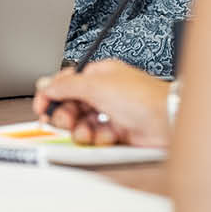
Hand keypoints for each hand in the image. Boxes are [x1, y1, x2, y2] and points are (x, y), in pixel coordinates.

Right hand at [33, 60, 171, 146]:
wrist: (168, 121)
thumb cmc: (142, 98)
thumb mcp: (95, 86)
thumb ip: (66, 85)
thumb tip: (45, 85)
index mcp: (98, 74)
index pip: (66, 82)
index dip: (52, 95)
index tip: (42, 108)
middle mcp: (104, 91)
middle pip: (71, 104)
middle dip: (65, 115)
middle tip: (66, 121)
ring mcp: (111, 111)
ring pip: (82, 122)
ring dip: (80, 129)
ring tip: (86, 132)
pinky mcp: (118, 130)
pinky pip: (96, 135)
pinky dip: (97, 137)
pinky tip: (105, 136)